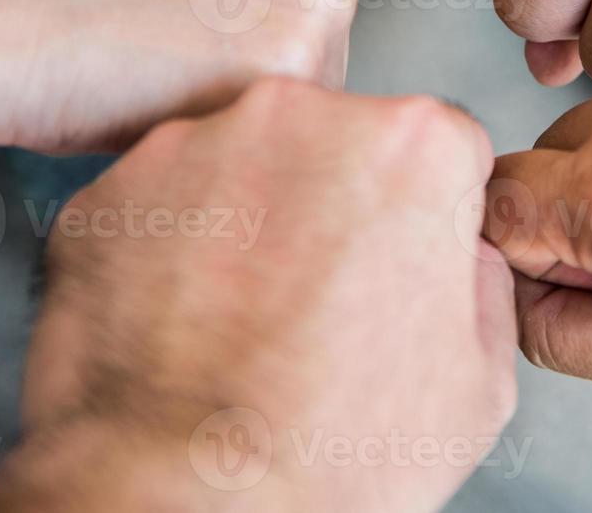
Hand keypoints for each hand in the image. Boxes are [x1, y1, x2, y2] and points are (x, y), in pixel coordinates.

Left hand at [0, 82, 515, 510]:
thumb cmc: (327, 451)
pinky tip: (190, 320)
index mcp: (411, 146)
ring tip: (249, 318)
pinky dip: (175, 247)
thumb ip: (481, 280)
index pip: (439, 145)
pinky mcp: (110, 192)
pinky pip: (163, 204)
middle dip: (336, 199)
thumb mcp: (479, 379)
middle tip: (323, 296)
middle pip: (338, 137)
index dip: (425, 210)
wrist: (182, 506)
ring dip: (252, 218)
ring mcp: (195, 147)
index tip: (400, 258)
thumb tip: (453, 255)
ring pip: (245, 163)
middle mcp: (301, 118)